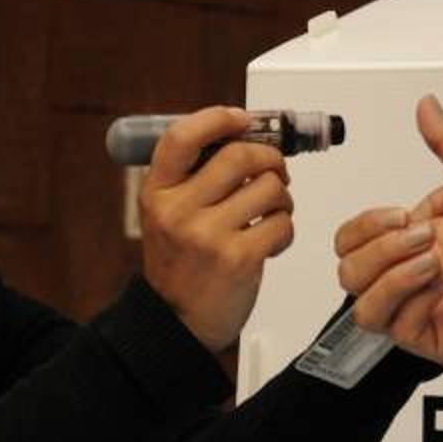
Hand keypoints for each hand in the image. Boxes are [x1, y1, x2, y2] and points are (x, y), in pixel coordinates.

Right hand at [139, 107, 293, 352]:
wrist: (177, 322)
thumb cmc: (182, 265)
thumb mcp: (169, 215)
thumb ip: (196, 178)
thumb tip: (246, 137)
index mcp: (157, 192)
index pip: (181, 137)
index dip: (217, 119)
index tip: (242, 120)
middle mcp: (178, 211)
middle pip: (240, 156)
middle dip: (270, 158)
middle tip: (275, 170)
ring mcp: (208, 236)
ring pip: (269, 188)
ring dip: (283, 197)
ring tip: (273, 211)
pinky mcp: (239, 259)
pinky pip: (281, 224)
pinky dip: (285, 229)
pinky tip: (271, 240)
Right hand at [336, 96, 442, 365]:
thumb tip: (426, 106)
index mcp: (415, 243)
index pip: (353, 242)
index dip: (366, 225)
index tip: (403, 211)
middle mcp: (414, 278)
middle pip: (349, 274)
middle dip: (379, 248)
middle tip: (423, 233)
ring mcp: (425, 310)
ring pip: (364, 307)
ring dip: (391, 276)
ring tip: (432, 259)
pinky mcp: (442, 339)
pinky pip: (399, 328)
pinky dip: (412, 299)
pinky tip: (441, 281)